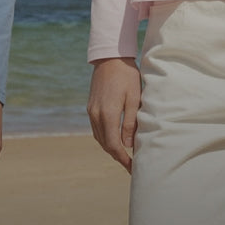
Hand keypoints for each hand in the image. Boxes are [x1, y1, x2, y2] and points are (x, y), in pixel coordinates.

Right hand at [87, 56, 140, 171]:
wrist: (110, 57)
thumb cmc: (126, 75)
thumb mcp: (133, 98)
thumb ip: (130, 123)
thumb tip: (127, 145)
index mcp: (108, 113)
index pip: (113, 145)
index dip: (123, 159)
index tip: (132, 167)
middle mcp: (96, 114)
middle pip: (105, 144)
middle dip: (117, 156)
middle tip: (130, 164)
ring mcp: (91, 110)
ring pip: (99, 137)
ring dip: (110, 147)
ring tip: (124, 154)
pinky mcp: (91, 106)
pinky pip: (96, 128)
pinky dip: (104, 137)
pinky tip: (113, 138)